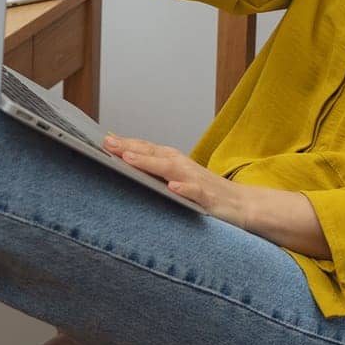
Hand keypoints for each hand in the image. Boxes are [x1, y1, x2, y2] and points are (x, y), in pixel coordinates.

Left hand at [102, 133, 249, 226]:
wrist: (242, 205)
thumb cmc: (205, 192)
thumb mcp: (176, 180)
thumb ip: (153, 172)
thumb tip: (124, 163)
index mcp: (173, 161)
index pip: (146, 149)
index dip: (125, 143)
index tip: (103, 140)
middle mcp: (182, 166)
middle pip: (153, 153)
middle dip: (130, 148)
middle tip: (107, 143)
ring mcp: (195, 181)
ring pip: (170, 169)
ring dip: (149, 162)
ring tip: (128, 158)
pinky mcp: (209, 198)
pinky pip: (196, 193)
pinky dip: (184, 189)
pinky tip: (172, 188)